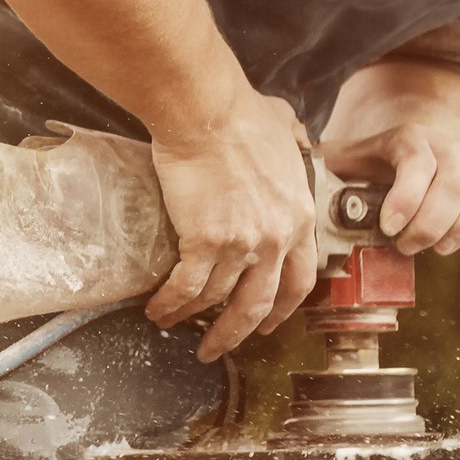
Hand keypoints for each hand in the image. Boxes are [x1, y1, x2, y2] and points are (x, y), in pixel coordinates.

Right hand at [145, 92, 317, 360]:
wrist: (207, 113)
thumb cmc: (241, 114)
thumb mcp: (287, 131)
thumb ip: (293, 145)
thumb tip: (290, 135)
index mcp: (299, 217)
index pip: (301, 279)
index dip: (283, 307)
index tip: (268, 321)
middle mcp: (276, 238)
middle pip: (260, 302)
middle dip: (237, 331)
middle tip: (219, 346)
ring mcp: (242, 243)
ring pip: (219, 299)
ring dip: (196, 320)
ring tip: (174, 327)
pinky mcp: (205, 240)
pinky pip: (187, 285)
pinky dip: (171, 303)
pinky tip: (157, 310)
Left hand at [318, 122, 459, 254]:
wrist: (420, 148)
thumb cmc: (372, 166)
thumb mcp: (343, 162)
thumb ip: (317, 171)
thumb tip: (282, 181)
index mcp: (409, 139)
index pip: (416, 161)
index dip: (406, 197)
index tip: (389, 229)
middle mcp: (451, 147)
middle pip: (455, 184)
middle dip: (430, 224)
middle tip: (407, 246)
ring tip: (433, 248)